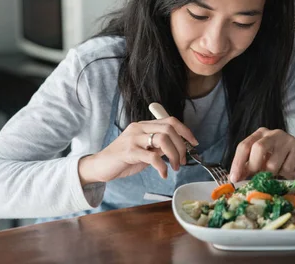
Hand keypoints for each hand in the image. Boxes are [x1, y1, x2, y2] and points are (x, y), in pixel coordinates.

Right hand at [78, 117, 198, 184]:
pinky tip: (163, 173)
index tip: (194, 142)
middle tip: (183, 161)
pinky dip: (162, 166)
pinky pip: (152, 157)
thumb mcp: (144, 150)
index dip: (185, 131)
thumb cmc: (123, 159)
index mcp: (143, 125)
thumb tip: (177, 148)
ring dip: (174, 154)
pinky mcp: (129, 152)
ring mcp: (133, 139)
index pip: (170, 121)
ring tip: (175, 167)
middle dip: (181, 146)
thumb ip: (158, 147)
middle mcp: (138, 128)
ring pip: (162, 139)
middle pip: (169, 129)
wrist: (100, 166)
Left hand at [229, 128, 294, 182]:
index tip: (234, 178)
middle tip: (255, 178)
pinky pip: (287, 168)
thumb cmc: (275, 157)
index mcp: (259, 134)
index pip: (244, 146)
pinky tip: (286, 171)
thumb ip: (247, 167)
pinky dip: (284, 175)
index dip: (238, 163)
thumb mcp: (260, 159)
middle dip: (254, 166)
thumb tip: (234, 179)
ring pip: (273, 163)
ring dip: (271, 174)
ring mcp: (286, 139)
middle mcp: (272, 134)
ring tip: (275, 174)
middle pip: (258, 148)